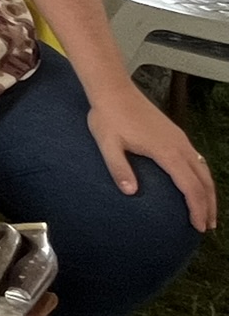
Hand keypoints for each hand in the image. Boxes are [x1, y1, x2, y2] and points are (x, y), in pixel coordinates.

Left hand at [88, 83, 217, 231]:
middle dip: (209, 205)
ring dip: (208, 192)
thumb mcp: (107, 144)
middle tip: (207, 227)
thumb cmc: (108, 116)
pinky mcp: (175, 134)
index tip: (198, 227)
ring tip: (207, 212)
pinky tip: (194, 185)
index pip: (190, 186)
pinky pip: (197, 159)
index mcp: (167, 151)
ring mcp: (180, 139)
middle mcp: (180, 146)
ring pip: (203, 169)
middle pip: (204, 180)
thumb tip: (131, 192)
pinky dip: (201, 177)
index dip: (197, 208)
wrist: (113, 89)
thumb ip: (118, 168)